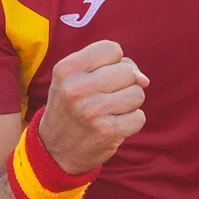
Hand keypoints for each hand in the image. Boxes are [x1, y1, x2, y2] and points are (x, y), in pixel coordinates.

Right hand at [38, 40, 148, 173]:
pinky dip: (131, 122)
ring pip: (137, 93)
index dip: (114, 62)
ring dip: (129, 103)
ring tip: (109, 111)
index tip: (102, 75)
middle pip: (128, 71)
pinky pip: (139, 117)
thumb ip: (109, 66)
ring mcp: (93, 111)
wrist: (54, 149)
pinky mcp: (107, 132)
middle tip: (106, 96)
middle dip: (125, 83)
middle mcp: (77, 88)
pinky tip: (113, 125)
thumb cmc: (71, 106)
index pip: (112, 49)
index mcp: (67, 69)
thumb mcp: (74, 78)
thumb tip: (144, 79)